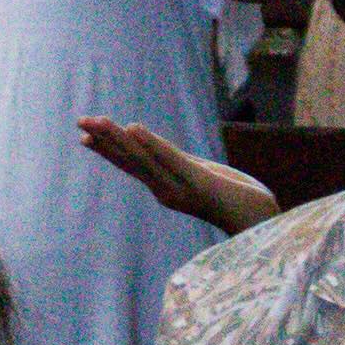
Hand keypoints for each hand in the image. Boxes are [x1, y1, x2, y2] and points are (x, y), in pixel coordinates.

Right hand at [77, 112, 276, 236]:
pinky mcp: (200, 182)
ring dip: (118, 138)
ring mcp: (182, 187)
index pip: (131, 165)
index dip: (107, 150)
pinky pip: (171, 159)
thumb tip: (170, 155)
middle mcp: (168, 190)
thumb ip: (182, 164)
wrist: (264, 223)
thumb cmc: (239, 200)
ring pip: (144, 159)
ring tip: (98, 122)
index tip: (83, 137)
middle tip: (80, 122)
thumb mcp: (204, 175)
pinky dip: (151, 144)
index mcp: (166, 188)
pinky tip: (133, 128)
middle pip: (130, 161)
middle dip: (104, 141)